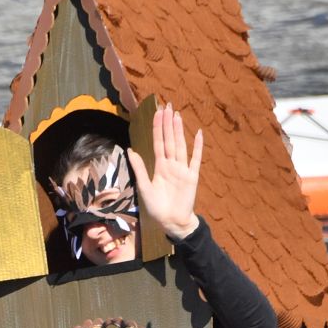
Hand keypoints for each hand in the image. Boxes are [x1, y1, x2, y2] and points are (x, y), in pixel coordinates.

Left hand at [127, 102, 202, 239]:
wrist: (171, 222)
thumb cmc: (157, 207)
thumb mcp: (144, 187)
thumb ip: (139, 168)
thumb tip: (130, 150)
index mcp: (160, 167)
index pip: (159, 143)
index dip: (158, 128)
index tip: (158, 113)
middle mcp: (172, 165)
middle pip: (170, 140)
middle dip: (168, 123)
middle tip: (168, 105)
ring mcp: (182, 169)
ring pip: (180, 145)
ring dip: (179, 130)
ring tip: (177, 115)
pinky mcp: (192, 177)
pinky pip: (195, 159)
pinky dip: (198, 147)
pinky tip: (198, 134)